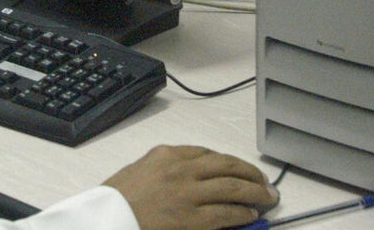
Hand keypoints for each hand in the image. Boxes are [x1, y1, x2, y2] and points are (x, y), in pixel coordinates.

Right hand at [103, 145, 276, 229]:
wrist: (105, 219)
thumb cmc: (116, 200)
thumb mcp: (140, 172)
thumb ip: (166, 170)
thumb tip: (196, 179)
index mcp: (166, 155)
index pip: (207, 153)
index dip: (230, 162)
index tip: (240, 169)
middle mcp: (180, 169)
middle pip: (227, 166)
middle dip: (251, 173)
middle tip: (264, 182)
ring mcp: (187, 194)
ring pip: (232, 187)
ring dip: (255, 192)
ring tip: (267, 198)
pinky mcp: (190, 219)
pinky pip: (225, 213)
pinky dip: (242, 213)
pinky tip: (250, 215)